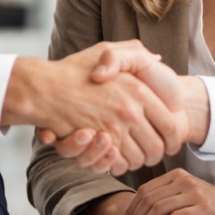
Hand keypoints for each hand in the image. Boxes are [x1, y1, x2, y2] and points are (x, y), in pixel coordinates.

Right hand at [3, 40, 182, 173]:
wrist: (42, 87)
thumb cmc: (75, 69)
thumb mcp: (109, 49)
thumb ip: (135, 52)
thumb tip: (158, 58)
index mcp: (138, 90)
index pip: (170, 125)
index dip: (172, 138)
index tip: (169, 143)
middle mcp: (128, 110)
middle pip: (156, 148)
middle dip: (155, 155)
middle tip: (150, 153)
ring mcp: (112, 129)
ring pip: (138, 160)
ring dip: (136, 161)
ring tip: (131, 153)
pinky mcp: (96, 145)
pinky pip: (117, 165)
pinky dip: (117, 164)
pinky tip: (113, 155)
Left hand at [123, 168, 214, 214]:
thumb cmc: (214, 205)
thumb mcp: (189, 195)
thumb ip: (170, 195)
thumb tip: (144, 206)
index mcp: (178, 175)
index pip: (145, 188)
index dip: (132, 205)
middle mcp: (184, 179)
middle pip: (149, 197)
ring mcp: (194, 192)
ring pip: (158, 207)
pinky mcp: (203, 208)